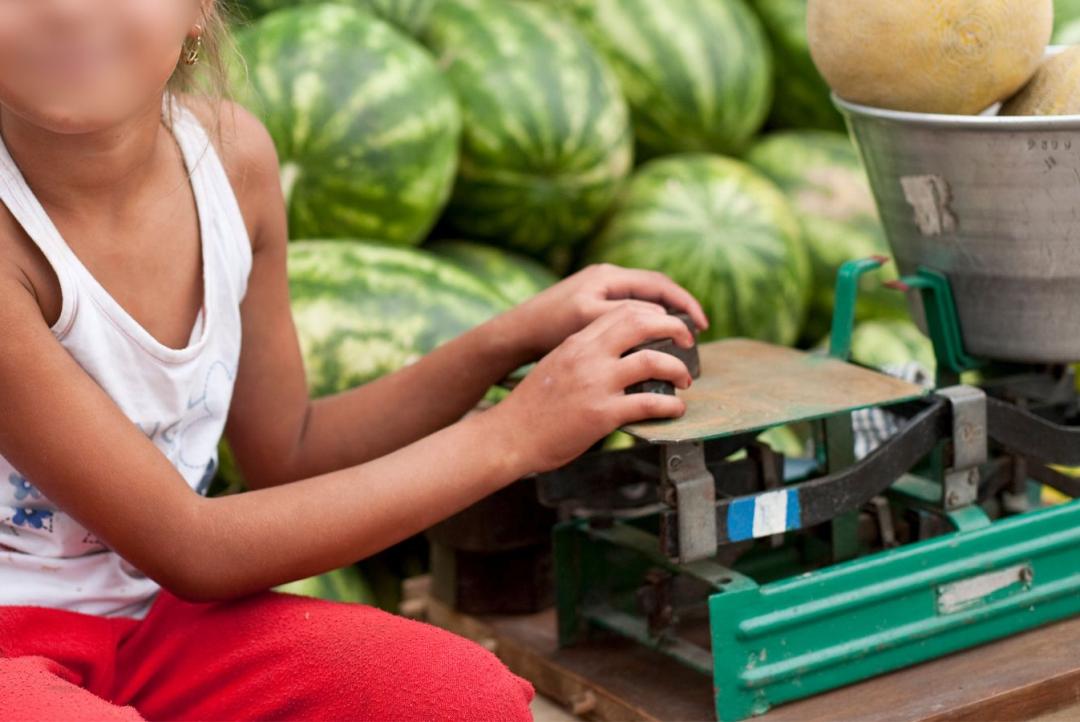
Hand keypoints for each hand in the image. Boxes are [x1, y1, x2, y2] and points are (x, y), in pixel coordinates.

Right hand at [488, 304, 696, 474]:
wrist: (508, 435)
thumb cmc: (531, 407)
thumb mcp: (555, 366)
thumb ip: (582, 356)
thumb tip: (612, 357)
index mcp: (577, 343)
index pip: (622, 312)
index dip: (652, 315)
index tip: (667, 326)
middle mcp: (588, 357)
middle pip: (641, 324)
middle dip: (673, 329)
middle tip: (688, 341)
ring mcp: (596, 384)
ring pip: (652, 361)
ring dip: (676, 369)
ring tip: (684, 380)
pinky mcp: (602, 414)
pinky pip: (648, 403)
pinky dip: (670, 406)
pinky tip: (675, 409)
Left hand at [505, 263, 708, 360]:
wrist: (515, 333)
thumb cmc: (548, 326)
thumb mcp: (588, 319)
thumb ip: (624, 316)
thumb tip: (660, 315)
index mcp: (608, 277)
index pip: (659, 284)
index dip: (684, 304)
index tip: (701, 326)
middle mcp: (607, 278)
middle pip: (656, 289)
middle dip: (679, 309)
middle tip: (698, 333)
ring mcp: (600, 291)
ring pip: (644, 302)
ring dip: (664, 317)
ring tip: (680, 340)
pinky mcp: (593, 307)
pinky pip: (630, 312)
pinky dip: (647, 325)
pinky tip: (652, 344)